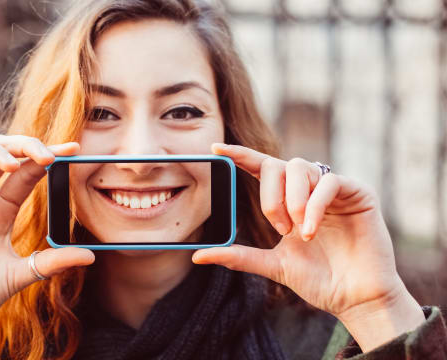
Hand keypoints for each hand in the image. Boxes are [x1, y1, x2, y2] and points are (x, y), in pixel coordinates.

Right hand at [0, 136, 93, 359]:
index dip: (49, 155)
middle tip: (44, 156)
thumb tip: (91, 256)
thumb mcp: (21, 274)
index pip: (28, 171)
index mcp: (3, 209)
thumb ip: (52, 262)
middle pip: (1, 151)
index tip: (73, 150)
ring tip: (9, 166)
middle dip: (23, 145)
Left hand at [193, 143, 423, 351]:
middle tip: (280, 228)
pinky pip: (330, 181)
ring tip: (299, 233)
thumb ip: (238, 256)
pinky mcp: (359, 193)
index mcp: (288, 200)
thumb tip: (197, 257)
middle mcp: (309, 189)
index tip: (216, 149)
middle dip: (271, 197)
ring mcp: (334, 189)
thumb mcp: (271, 264)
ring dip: (293, 201)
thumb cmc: (318, 280)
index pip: (262, 168)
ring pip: (301, 168)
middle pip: (278, 164)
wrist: (353, 299)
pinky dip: (315, 204)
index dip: (240, 155)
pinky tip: (311, 230)